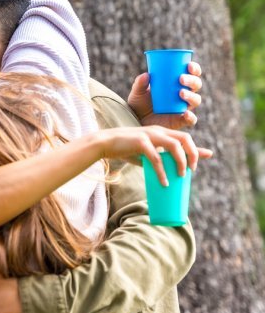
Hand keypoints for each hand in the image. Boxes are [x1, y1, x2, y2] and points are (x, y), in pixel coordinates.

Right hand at [96, 125, 212, 185]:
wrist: (104, 143)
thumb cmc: (124, 148)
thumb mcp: (144, 152)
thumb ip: (156, 157)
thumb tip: (167, 172)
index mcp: (160, 132)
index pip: (184, 137)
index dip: (197, 147)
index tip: (208, 155)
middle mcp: (158, 130)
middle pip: (184, 138)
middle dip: (193, 154)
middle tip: (191, 170)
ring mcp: (149, 135)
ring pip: (174, 146)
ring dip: (181, 161)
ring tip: (181, 175)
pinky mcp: (140, 142)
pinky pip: (156, 158)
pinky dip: (162, 171)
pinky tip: (165, 182)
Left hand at [127, 61, 201, 129]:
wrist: (136, 121)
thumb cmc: (139, 103)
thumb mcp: (137, 92)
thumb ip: (140, 83)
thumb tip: (146, 74)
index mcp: (177, 84)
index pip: (191, 74)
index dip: (194, 69)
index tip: (189, 65)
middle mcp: (184, 95)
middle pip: (196, 85)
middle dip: (192, 80)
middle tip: (181, 79)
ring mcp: (183, 107)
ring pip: (196, 100)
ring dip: (191, 95)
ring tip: (180, 92)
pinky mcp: (181, 121)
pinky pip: (191, 120)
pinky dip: (191, 117)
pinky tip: (185, 113)